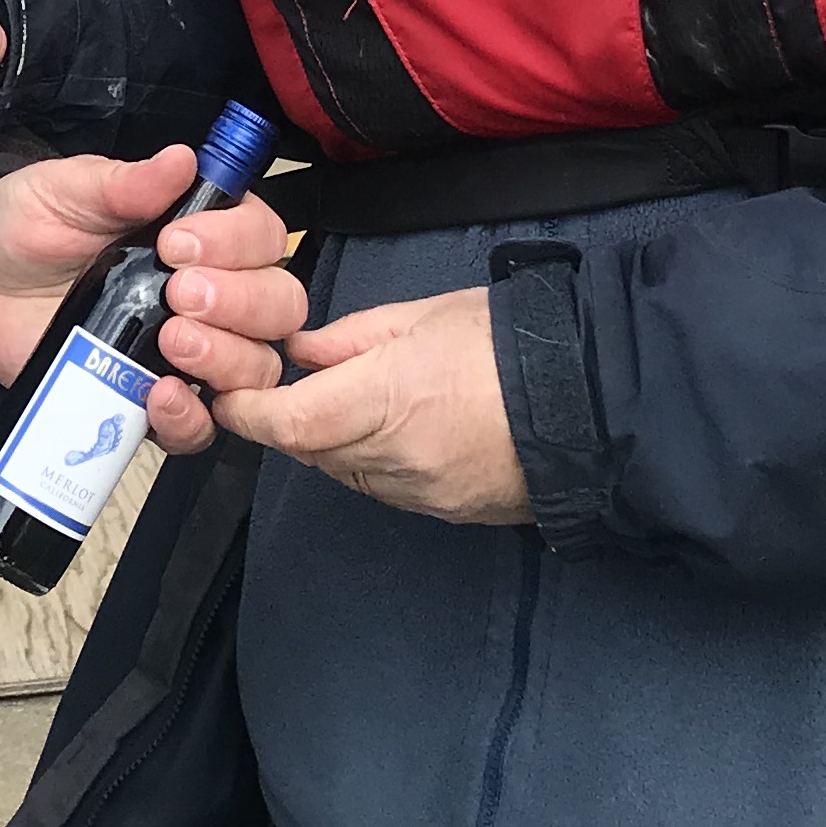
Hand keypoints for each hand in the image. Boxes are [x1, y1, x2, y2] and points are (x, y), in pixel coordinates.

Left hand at [0, 147, 300, 453]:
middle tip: (180, 293)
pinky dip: (191, 418)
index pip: (263, 236)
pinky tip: (161, 395)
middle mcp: (210, 292)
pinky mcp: (151, 400)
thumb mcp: (65, 190)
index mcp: (201, 231)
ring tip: (173, 340)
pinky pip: (199, 428)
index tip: (180, 242)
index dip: (238, 241)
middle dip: (243, 301)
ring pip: (256, 367)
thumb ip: (122, 182)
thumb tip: (181, 160)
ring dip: (228, 357)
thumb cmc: (25, 227)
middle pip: (278, 305)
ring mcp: (187, 351)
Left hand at [213, 286, 534, 525]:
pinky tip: (394, 429)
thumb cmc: (515, 347)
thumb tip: (305, 353)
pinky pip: (384, 487)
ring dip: (330, 442)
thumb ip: (352, 337)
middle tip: (288, 389)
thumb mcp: (424, 316)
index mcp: (388, 398)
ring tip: (356, 402)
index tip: (232, 396)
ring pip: (344, 471)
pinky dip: (371, 460)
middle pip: (310, 450)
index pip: (288, 423)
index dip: (248, 411)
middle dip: (289, 422)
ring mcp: (420, 491)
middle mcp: (395, 457)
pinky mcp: (443, 510)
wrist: (593, 404)